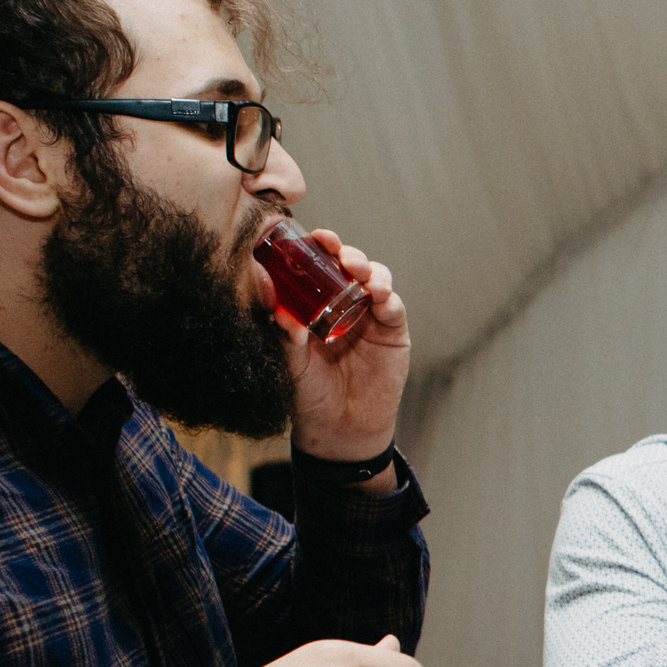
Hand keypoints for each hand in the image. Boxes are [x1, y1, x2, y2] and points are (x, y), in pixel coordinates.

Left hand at [276, 229, 411, 472]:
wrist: (341, 429)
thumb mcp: (290, 361)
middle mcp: (346, 305)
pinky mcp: (393, 333)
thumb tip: (273, 301)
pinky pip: (393, 307)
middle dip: (345, 252)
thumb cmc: (310, 394)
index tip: (311, 237)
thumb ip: (283, 333)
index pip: (319, 268)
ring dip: (369, 269)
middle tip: (336, 251)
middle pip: (349, 266)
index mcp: (318, 305)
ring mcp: (371, 317)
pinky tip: (378, 294)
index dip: (317, 249)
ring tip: (359, 272)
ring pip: (375, 279)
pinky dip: (387, 296)